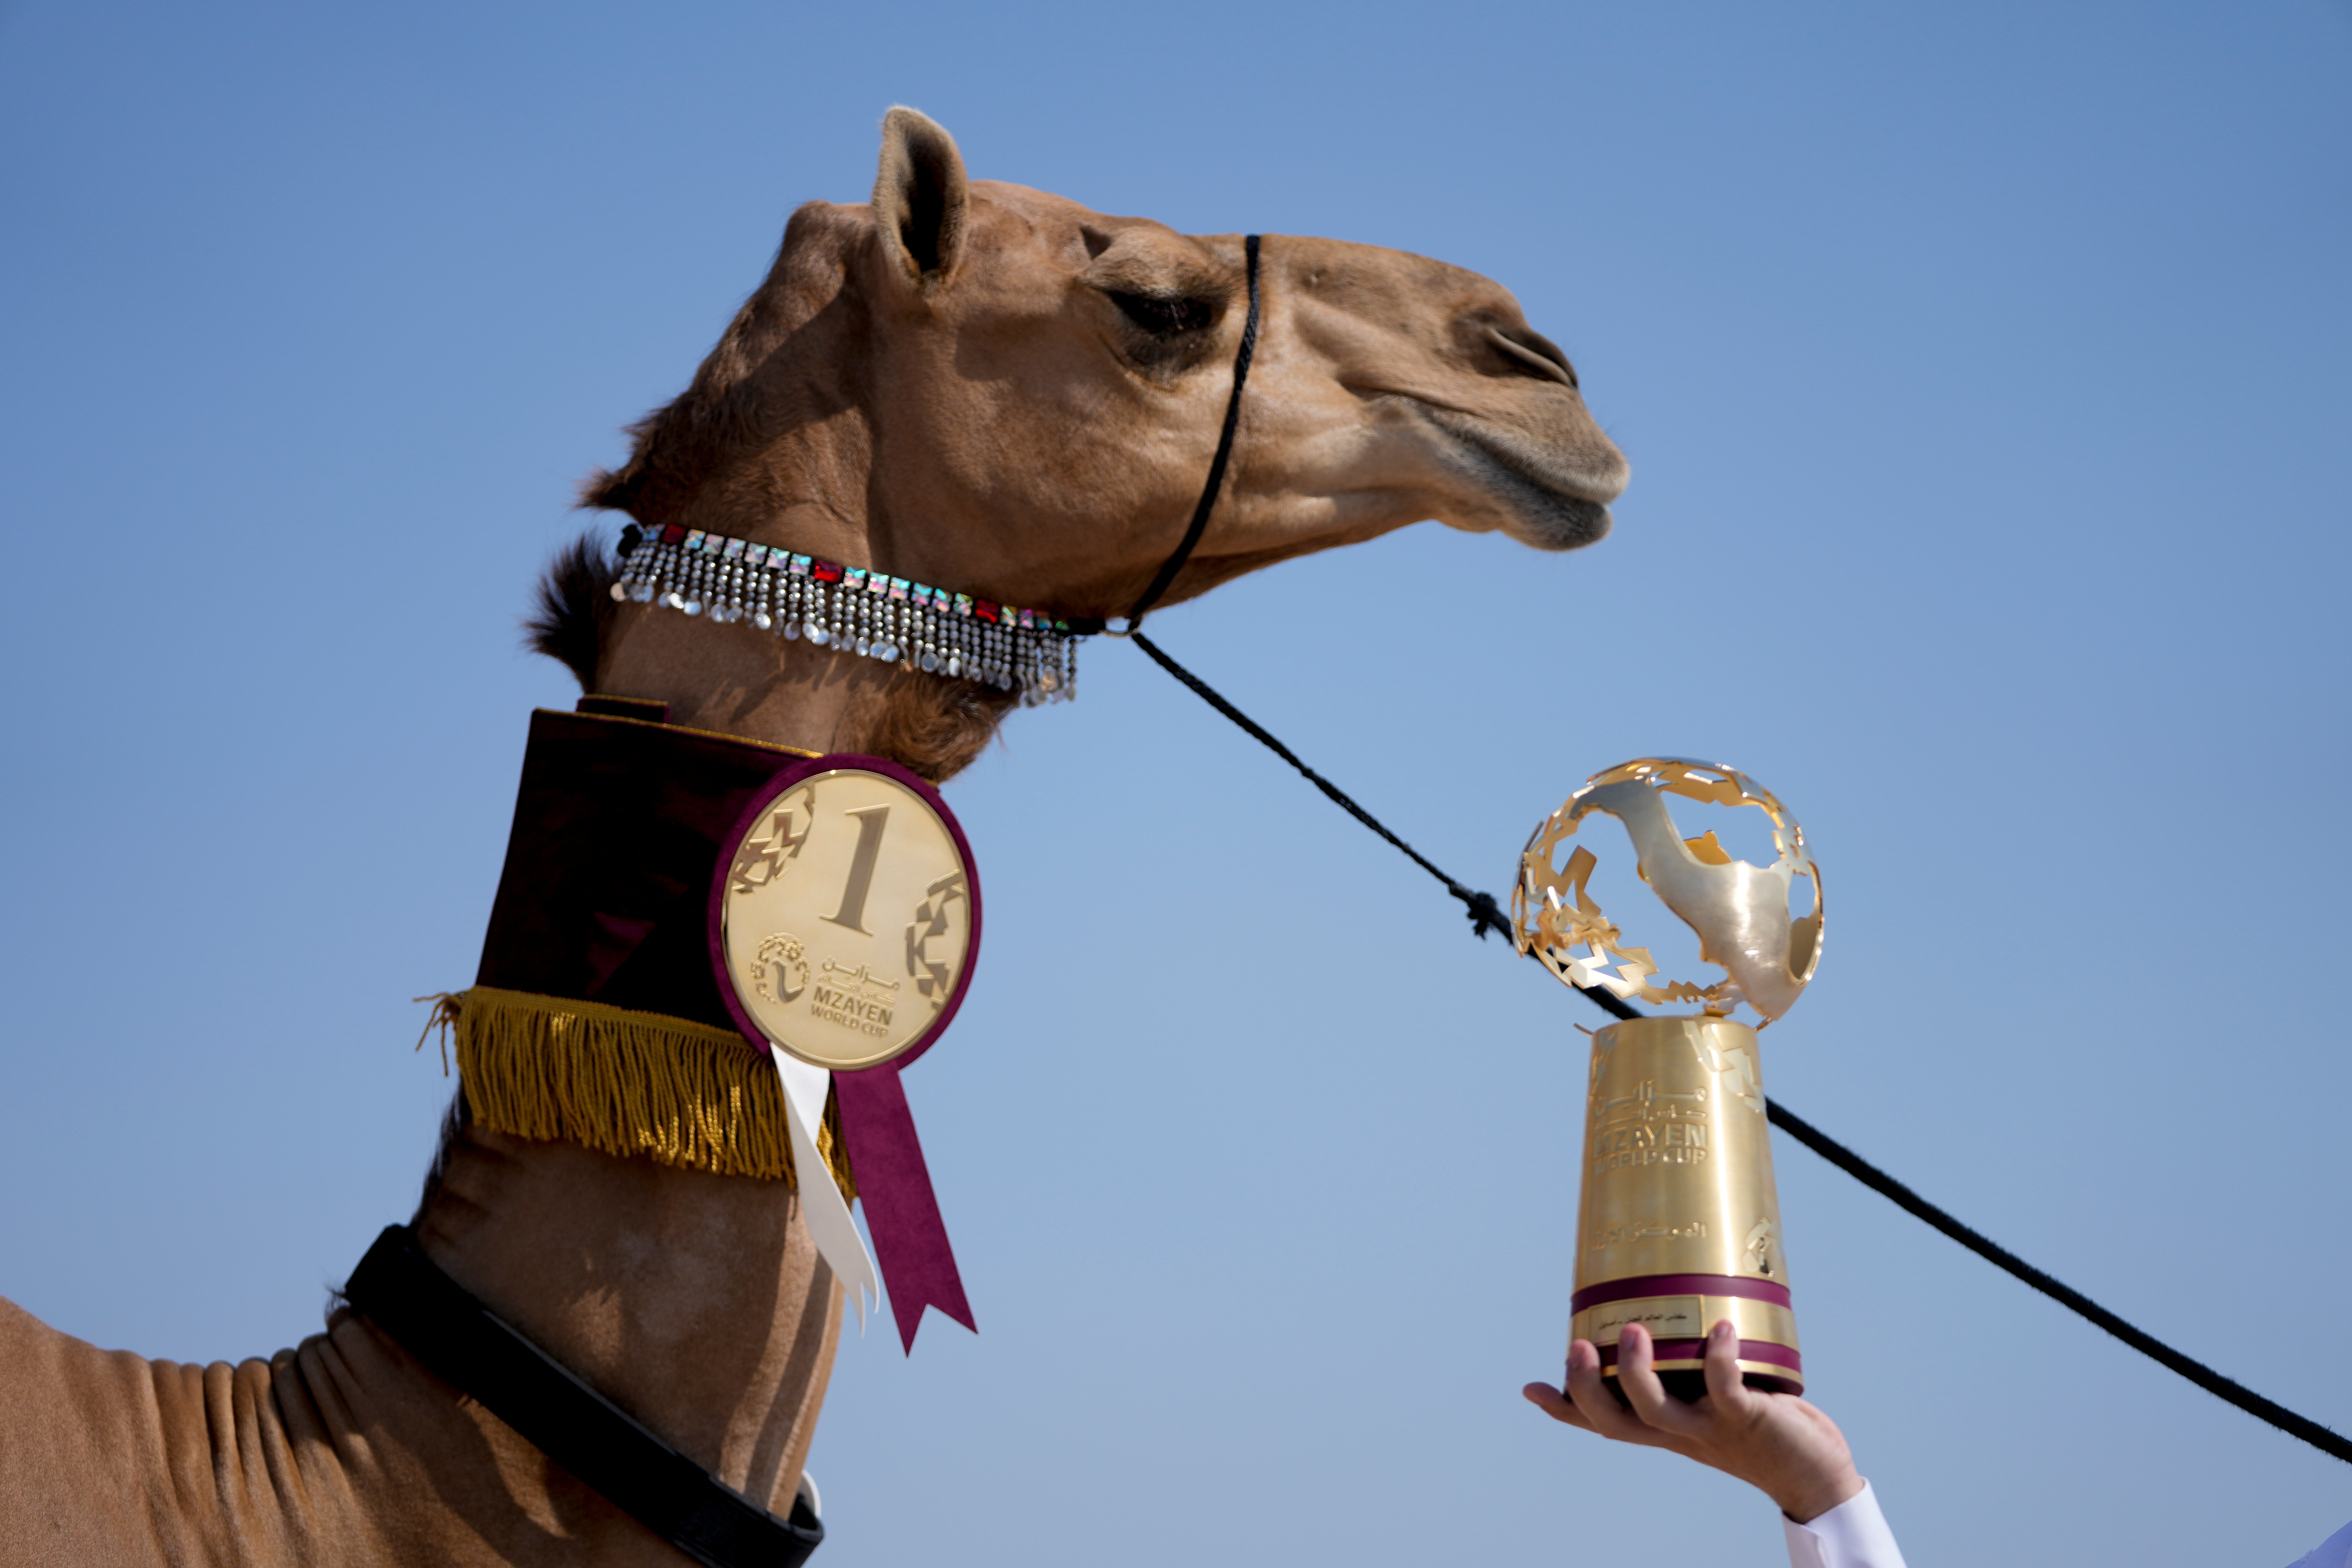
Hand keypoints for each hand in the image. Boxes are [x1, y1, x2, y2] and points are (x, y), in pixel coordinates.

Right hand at [1521, 1319, 1862, 1523]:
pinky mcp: (1747, 1418)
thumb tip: (1678, 1325)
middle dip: (1587, 1387)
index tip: (1531, 1387)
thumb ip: (1693, 1373)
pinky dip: (1720, 1357)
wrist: (1813, 1473)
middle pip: (1616, 1421)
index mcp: (1664, 1428)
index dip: (1565, 1409)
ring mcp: (1710, 1427)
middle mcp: (1678, 1431)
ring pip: (1657, 1410)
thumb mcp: (1714, 1403)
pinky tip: (1721, 1327)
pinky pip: (1726, 1388)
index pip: (1603, 1423)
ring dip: (1638, 1372)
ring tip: (1633, 1330)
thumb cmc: (1762, 1430)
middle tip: (1577, 1347)